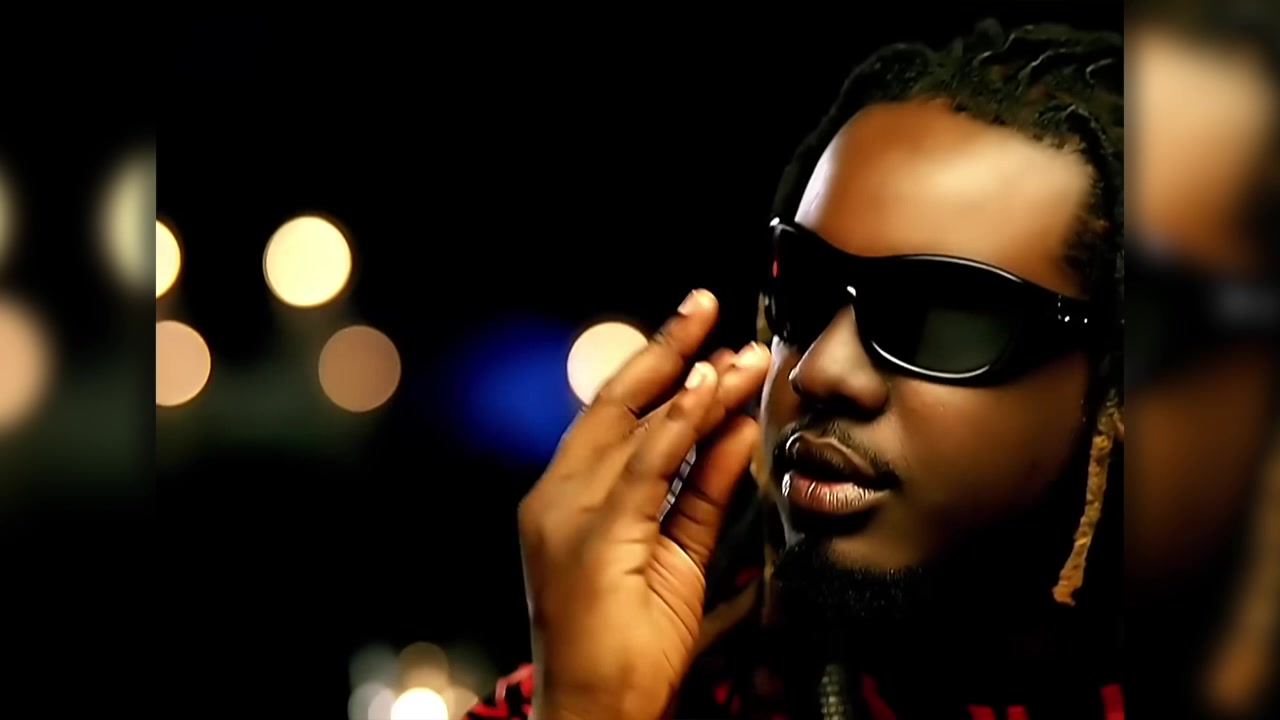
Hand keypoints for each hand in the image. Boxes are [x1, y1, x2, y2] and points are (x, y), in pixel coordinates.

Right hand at [518, 289, 769, 719]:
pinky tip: (705, 392)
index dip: (657, 370)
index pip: (615, 417)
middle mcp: (558, 496)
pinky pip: (642, 469)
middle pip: (614, 403)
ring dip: (690, 383)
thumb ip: (703, 487)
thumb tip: (737, 427)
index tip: (700, 336)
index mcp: (569, 498)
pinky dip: (676, 426)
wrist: (596, 711)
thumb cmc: (628, 642)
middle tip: (705, 304)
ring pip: (633, 428)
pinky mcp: (591, 538)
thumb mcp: (678, 551)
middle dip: (664, 349)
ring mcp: (567, 515)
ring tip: (736, 351)